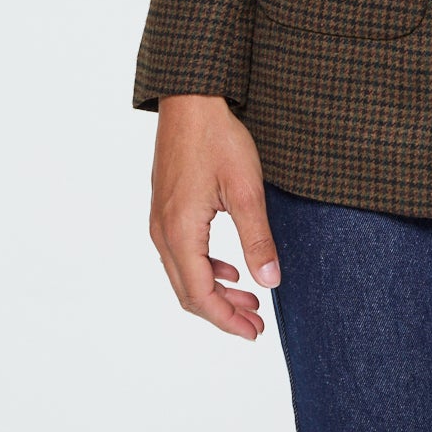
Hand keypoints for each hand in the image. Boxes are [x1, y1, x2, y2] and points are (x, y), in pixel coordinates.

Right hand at [148, 94, 280, 339]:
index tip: (255, 332)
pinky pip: (181, 254)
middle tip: (257, 323)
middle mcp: (163, 232)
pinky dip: (206, 269)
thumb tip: (270, 282)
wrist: (191, 99)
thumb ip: (257, 239)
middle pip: (189, 291)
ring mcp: (160, 220)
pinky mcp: (166, 208)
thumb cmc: (218, 139)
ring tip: (249, 298)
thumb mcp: (246, 190)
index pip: (200, 295)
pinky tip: (230, 267)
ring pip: (184, 274)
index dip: (227, 320)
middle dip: (223, 312)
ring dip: (216, 291)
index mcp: (181, 232)